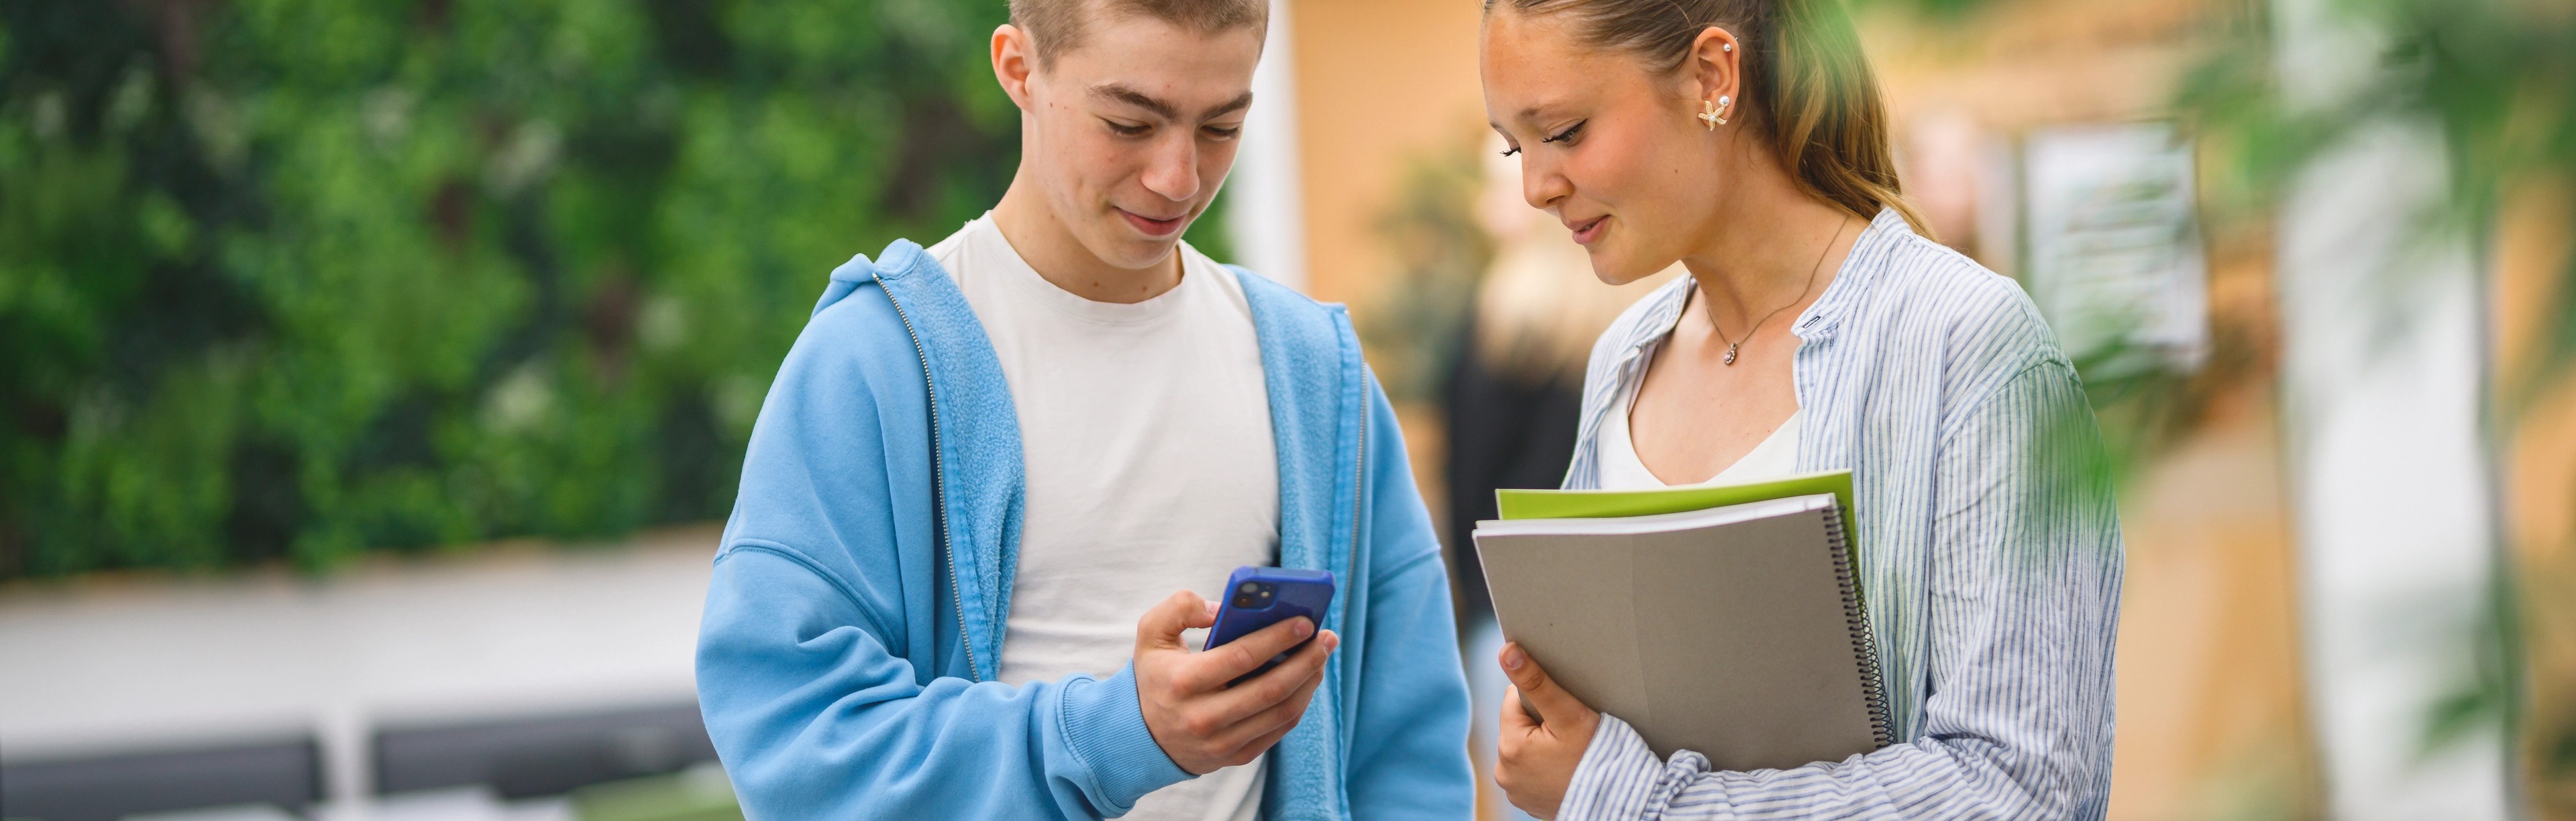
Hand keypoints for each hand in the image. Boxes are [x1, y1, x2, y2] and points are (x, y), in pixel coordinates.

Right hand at [1133, 590, 1338, 774]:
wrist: (1140, 736)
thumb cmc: (1155, 675)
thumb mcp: (1151, 634)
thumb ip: (1181, 607)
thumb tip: (1223, 609)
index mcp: (1183, 682)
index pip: (1240, 658)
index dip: (1277, 638)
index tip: (1305, 622)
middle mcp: (1203, 717)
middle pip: (1270, 689)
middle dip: (1306, 660)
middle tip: (1326, 638)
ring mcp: (1222, 742)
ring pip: (1281, 712)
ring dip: (1309, 682)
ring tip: (1322, 655)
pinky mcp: (1236, 756)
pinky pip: (1279, 730)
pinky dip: (1299, 703)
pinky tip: (1308, 680)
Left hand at [1497, 642, 1598, 818]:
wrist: (1620, 801)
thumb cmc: (1597, 757)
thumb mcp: (1568, 713)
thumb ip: (1536, 681)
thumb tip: (1506, 650)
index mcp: (1509, 746)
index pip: (1514, 700)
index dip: (1541, 700)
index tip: (1564, 713)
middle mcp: (1504, 771)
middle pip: (1519, 725)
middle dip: (1541, 723)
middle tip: (1570, 734)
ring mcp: (1515, 790)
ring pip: (1525, 747)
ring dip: (1543, 744)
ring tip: (1571, 752)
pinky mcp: (1527, 801)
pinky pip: (1532, 771)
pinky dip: (1546, 766)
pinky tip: (1566, 769)